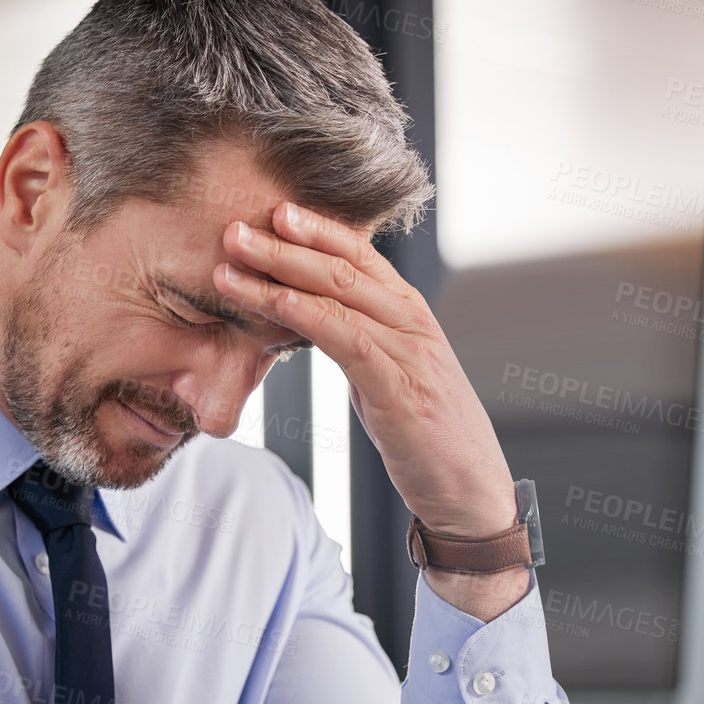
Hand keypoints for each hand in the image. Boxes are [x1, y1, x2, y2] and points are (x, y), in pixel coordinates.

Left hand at [214, 204, 514, 538]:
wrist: (470, 492)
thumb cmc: (426, 436)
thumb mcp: (386, 377)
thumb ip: (356, 342)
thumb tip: (310, 320)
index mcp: (408, 314)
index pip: (357, 256)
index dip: (313, 230)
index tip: (268, 211)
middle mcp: (412, 322)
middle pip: (342, 266)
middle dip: (285, 243)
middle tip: (233, 227)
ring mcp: (409, 353)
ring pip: (340, 296)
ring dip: (281, 273)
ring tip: (233, 260)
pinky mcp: (401, 390)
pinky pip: (349, 341)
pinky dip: (309, 316)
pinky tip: (276, 301)